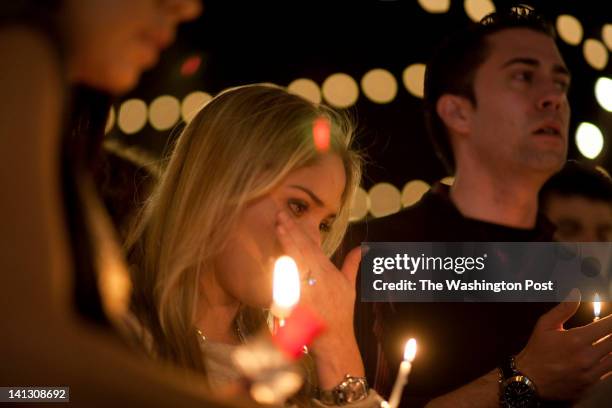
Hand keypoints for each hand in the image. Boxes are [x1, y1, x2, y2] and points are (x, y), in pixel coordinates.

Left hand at [275, 210, 363, 386]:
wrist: (334, 340)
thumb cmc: (341, 313)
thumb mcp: (350, 286)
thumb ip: (353, 264)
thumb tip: (363, 247)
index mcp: (328, 272)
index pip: (312, 247)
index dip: (299, 232)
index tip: (287, 219)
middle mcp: (319, 279)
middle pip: (303, 250)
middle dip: (290, 232)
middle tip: (279, 215)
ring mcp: (309, 290)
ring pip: (295, 263)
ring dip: (285, 246)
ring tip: (277, 229)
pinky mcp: (300, 303)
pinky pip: (289, 283)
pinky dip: (281, 271)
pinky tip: (273, 259)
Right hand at [515, 289, 611, 399]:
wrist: (529, 380)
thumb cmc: (536, 351)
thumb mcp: (545, 325)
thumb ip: (564, 309)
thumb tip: (576, 293)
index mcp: (576, 340)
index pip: (607, 326)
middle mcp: (587, 357)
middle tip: (609, 329)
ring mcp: (590, 372)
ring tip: (606, 341)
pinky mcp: (591, 384)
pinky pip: (609, 372)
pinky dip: (608, 361)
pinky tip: (604, 356)